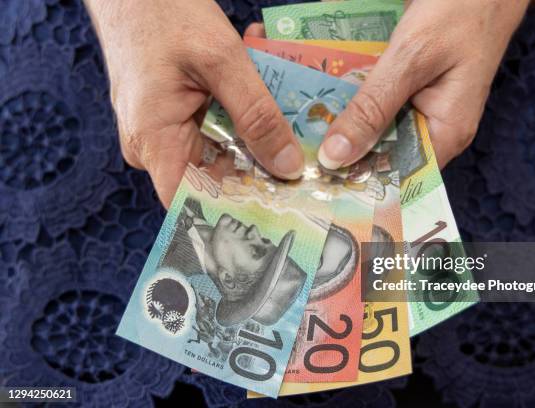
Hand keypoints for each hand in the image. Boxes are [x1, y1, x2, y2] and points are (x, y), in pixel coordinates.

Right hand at [85, 0, 303, 207]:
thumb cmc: (163, 11)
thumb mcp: (221, 61)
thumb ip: (256, 115)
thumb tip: (287, 166)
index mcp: (152, 139)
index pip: (189, 203)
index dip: (231, 213)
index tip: (276, 211)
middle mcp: (153, 144)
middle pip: (211, 179)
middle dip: (256, 170)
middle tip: (299, 161)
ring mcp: (161, 129)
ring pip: (218, 152)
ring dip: (252, 135)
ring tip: (283, 115)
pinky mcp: (172, 113)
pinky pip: (211, 128)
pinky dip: (237, 114)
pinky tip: (260, 91)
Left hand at [313, 0, 529, 168]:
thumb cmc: (459, 12)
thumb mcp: (410, 58)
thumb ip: (373, 107)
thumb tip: (336, 156)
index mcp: (445, 134)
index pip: (397, 178)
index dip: (358, 182)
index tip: (318, 182)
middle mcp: (436, 130)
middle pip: (384, 154)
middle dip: (347, 151)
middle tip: (303, 153)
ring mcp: (425, 109)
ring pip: (379, 129)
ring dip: (348, 124)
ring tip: (307, 129)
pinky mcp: (414, 90)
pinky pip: (382, 105)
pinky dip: (359, 101)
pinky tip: (329, 99)